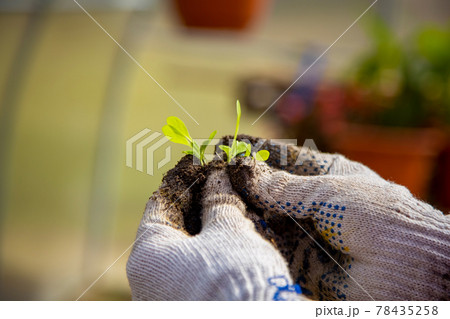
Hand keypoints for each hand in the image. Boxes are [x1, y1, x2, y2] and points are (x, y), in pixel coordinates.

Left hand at [126, 156, 304, 299]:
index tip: (200, 169)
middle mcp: (147, 280)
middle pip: (170, 229)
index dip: (182, 182)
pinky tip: (229, 239)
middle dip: (196, 206)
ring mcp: (165, 296)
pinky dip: (207, 252)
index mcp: (148, 254)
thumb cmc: (236, 274)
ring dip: (205, 229)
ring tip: (229, 210)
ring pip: (182, 251)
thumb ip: (218, 201)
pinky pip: (191, 270)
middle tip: (219, 186)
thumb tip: (217, 179)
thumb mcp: (228, 230)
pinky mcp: (185, 305)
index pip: (159, 205)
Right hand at [227, 153, 449, 300]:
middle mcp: (312, 203)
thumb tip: (243, 170)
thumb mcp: (327, 192)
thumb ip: (283, 186)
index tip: (226, 144)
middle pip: (269, 189)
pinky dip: (249, 235)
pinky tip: (229, 224)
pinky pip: (268, 245)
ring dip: (241, 208)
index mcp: (326, 176)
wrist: (404, 266)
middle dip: (242, 181)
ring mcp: (305, 231)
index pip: (283, 158)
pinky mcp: (299, 259)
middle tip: (212, 172)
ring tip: (213, 195)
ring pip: (264, 216)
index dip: (255, 151)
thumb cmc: (375, 215)